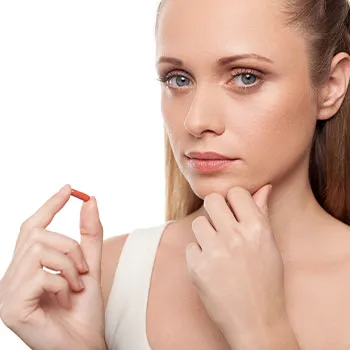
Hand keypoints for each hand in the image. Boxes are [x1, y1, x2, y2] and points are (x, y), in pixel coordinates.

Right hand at [0, 185, 105, 349]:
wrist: (84, 344)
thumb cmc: (83, 310)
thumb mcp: (89, 265)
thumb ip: (89, 234)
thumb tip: (90, 200)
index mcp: (27, 266)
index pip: (33, 226)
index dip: (50, 205)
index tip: (68, 188)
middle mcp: (12, 276)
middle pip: (38, 234)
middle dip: (70, 247)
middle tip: (83, 270)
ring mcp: (7, 292)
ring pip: (40, 250)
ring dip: (70, 266)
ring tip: (76, 286)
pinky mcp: (11, 307)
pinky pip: (40, 274)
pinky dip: (62, 282)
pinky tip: (64, 298)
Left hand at [185, 185, 286, 345]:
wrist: (257, 322)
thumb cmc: (267, 283)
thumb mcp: (270, 246)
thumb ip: (262, 214)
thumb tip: (263, 188)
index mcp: (257, 229)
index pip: (236, 192)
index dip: (233, 200)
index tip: (233, 210)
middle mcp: (234, 236)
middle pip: (211, 200)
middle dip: (215, 210)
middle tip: (220, 225)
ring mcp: (214, 252)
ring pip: (198, 223)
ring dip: (205, 234)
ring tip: (217, 251)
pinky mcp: (197, 267)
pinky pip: (190, 246)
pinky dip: (198, 255)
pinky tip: (211, 268)